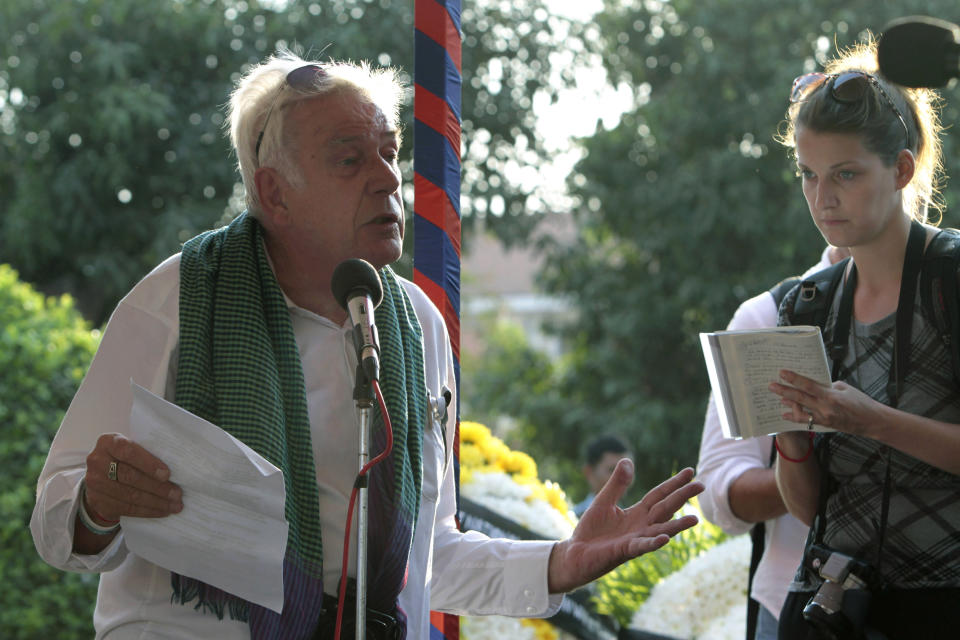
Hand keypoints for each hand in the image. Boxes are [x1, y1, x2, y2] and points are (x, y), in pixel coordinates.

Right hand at [83, 433, 182, 523]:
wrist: (100, 475)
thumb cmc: (125, 458)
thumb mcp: (131, 447)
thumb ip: (147, 452)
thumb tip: (178, 467)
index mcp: (108, 442)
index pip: (128, 452)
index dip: (148, 464)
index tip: (167, 475)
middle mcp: (97, 461)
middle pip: (130, 476)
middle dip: (157, 487)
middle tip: (177, 494)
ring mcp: (94, 483)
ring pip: (129, 495)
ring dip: (156, 502)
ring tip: (174, 505)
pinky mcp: (97, 501)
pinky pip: (125, 509)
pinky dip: (147, 511)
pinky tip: (162, 511)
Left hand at [547, 461, 702, 592]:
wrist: (576, 553)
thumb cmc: (591, 530)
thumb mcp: (604, 501)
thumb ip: (617, 484)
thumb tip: (628, 460)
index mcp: (637, 513)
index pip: (659, 495)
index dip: (674, 483)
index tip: (690, 471)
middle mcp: (641, 526)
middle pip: (665, 508)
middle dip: (682, 497)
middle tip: (701, 485)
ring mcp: (635, 539)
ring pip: (660, 530)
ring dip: (677, 526)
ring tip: (695, 519)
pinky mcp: (624, 551)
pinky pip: (641, 546)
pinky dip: (653, 543)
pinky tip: (665, 538)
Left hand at [770, 369, 883, 436]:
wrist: (872, 422)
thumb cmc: (862, 402)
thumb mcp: (845, 388)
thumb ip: (828, 386)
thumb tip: (815, 384)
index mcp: (831, 395)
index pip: (808, 385)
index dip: (793, 379)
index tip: (782, 373)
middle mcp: (825, 408)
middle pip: (800, 398)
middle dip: (784, 391)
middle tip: (771, 386)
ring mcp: (824, 418)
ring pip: (800, 411)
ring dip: (789, 404)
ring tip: (779, 398)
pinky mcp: (825, 425)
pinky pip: (806, 421)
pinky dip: (795, 416)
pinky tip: (786, 413)